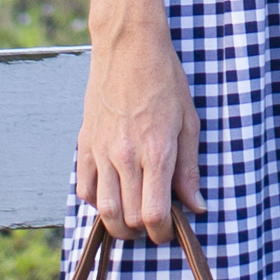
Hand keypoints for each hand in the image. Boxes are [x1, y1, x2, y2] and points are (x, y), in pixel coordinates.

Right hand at [75, 11, 204, 241]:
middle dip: (142, 231)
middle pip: (127, 218)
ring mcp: (101, 151)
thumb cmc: (165, 81)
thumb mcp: (189, 123)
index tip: (169, 231)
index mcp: (157, 151)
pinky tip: (112, 196)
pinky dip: (97, 202)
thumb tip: (196, 205)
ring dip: (118, 224)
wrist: (129, 47)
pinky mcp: (84, 144)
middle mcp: (126, 156)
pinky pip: (84, 188)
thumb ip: (189, 169)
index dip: (162, 232)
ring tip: (131, 219)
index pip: (153, 214)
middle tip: (154, 225)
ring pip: (103, 209)